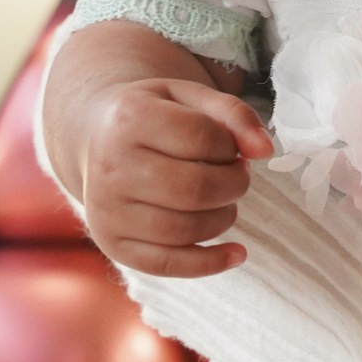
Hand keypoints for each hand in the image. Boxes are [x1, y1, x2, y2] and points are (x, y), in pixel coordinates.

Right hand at [77, 77, 274, 278]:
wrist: (95, 137)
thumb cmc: (154, 115)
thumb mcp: (190, 96)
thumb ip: (234, 114)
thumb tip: (265, 151)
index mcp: (130, 118)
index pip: (201, 137)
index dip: (230, 145)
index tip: (230, 147)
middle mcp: (111, 167)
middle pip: (195, 189)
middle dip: (234, 185)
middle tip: (237, 176)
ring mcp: (107, 210)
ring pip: (184, 229)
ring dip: (224, 218)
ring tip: (224, 200)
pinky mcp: (111, 243)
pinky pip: (166, 264)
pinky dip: (209, 264)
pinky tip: (236, 253)